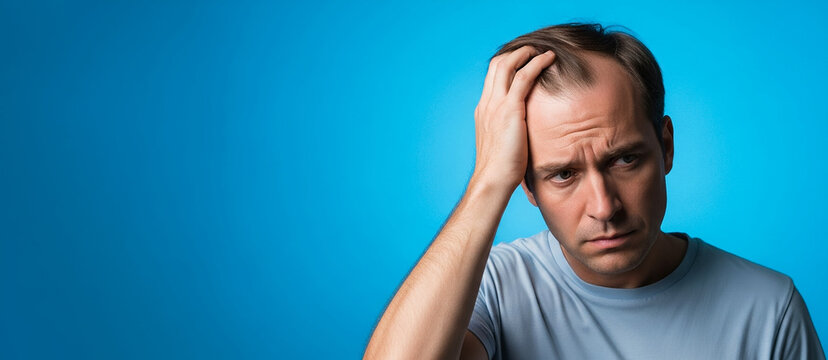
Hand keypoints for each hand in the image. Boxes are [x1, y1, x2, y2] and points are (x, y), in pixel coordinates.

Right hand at [471, 46, 555, 190]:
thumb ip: (508, 132)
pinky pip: (524, 76)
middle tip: (533, 50)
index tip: (523, 60)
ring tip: (541, 50)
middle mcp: (487, 104)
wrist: (493, 180)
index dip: (507, 63)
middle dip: (516, 53)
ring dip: (526, 52)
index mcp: (483, 111)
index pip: (492, 77)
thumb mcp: (502, 145)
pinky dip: (536, 62)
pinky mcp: (510, 109)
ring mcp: (496, 105)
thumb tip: (523, 133)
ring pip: (508, 64)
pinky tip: (549, 58)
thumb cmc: (500, 170)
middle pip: (497, 64)